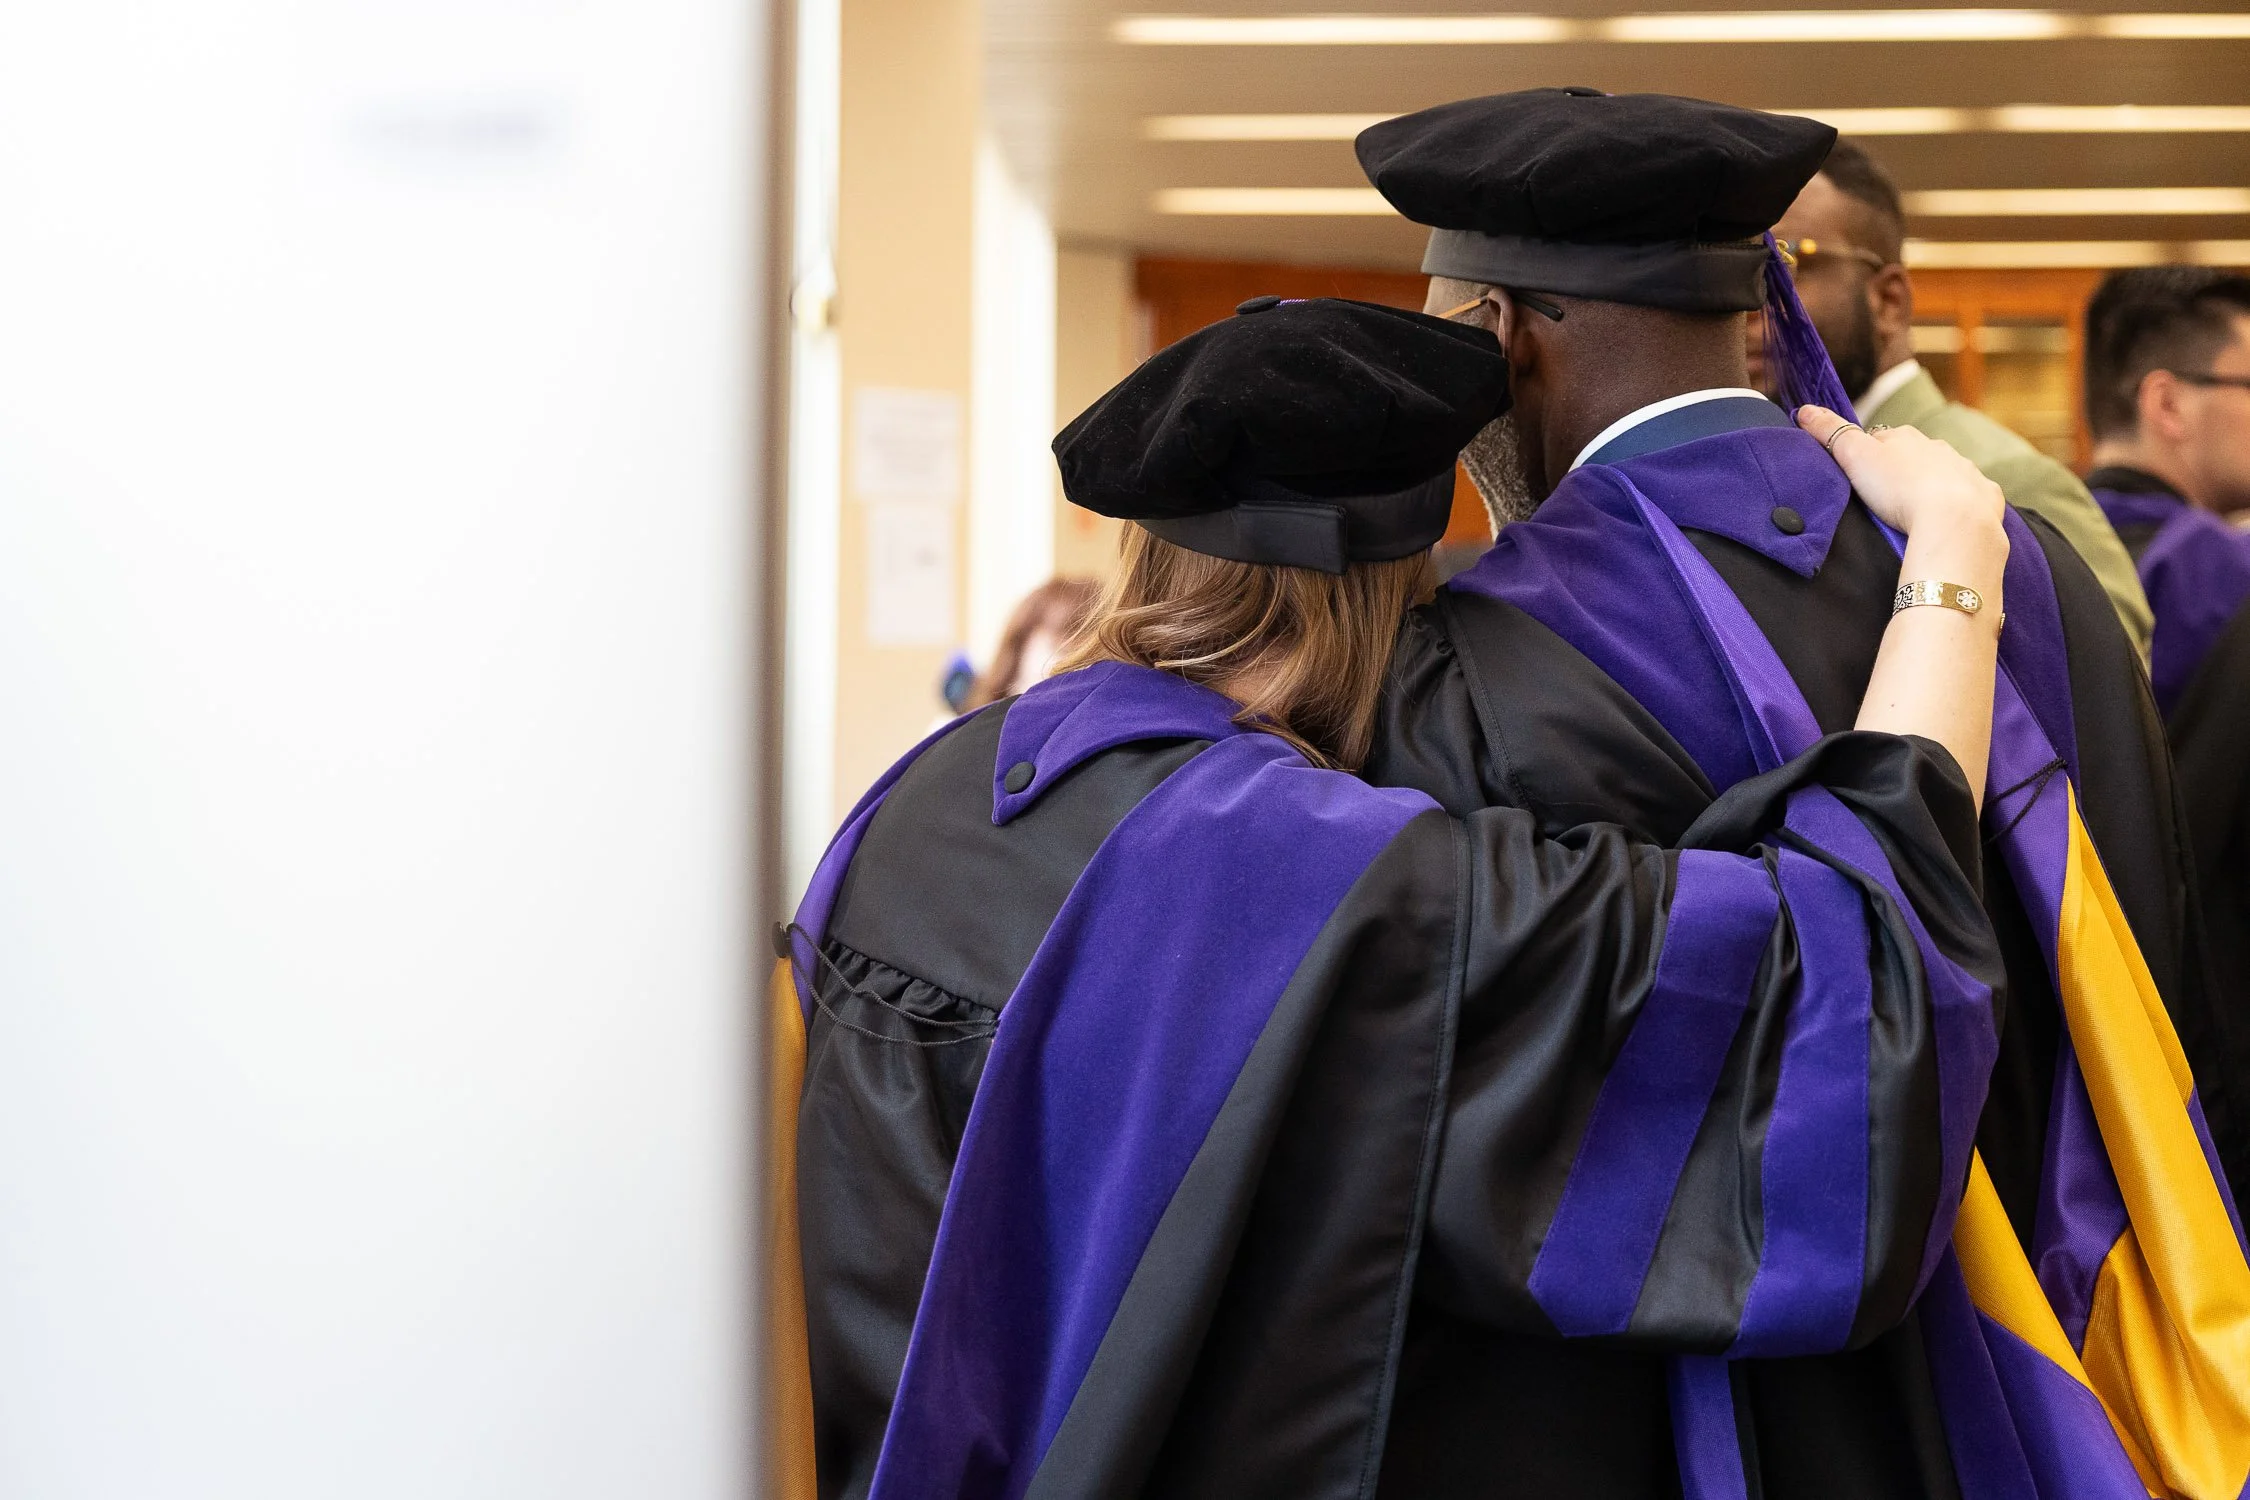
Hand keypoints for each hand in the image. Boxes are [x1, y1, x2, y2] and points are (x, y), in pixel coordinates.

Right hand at [1796, 406, 2005, 539]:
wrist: (1954, 521)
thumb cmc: (1900, 488)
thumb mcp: (1854, 458)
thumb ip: (1830, 432)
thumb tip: (1804, 409)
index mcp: (1906, 438)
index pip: (1881, 440)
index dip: (1868, 456)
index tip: (1858, 475)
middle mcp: (1939, 448)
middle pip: (1915, 455)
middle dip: (1903, 470)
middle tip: (1885, 497)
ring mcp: (1966, 472)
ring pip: (1945, 473)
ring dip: (1932, 486)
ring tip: (1916, 512)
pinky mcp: (1985, 497)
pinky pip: (1971, 497)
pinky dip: (1961, 505)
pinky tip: (1950, 520)